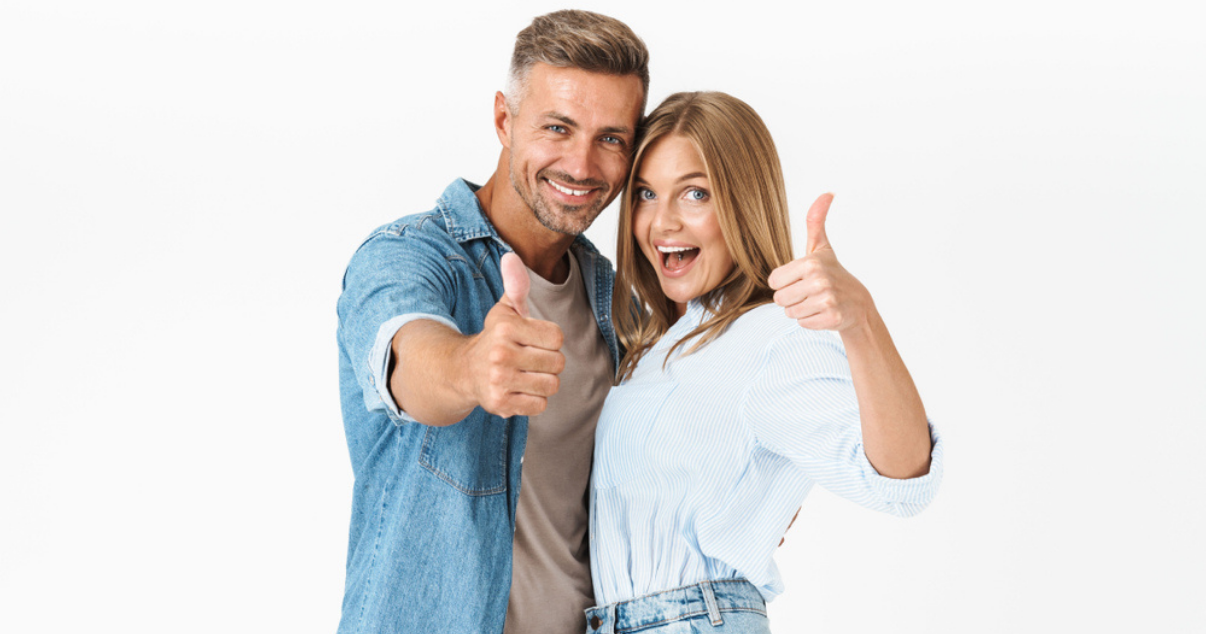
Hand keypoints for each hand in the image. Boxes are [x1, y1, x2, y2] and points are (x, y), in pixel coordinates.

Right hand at [463, 253, 565, 417]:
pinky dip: (534, 400)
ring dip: (543, 382)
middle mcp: (500, 354)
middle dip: (548, 362)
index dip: (549, 340)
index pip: (557, 338)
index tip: (532, 340)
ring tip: (524, 375)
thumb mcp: (505, 310)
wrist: (464, 371)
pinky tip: (518, 390)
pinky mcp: (500, 404)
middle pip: (558, 363)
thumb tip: (511, 257)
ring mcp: (499, 381)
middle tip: (529, 359)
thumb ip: (516, 285)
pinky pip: (540, 405)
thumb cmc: (495, 338)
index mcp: (506, 328)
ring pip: (551, 385)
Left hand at [768, 194, 872, 331]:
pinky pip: (803, 323)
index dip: (785, 283)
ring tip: (817, 302)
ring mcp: (827, 300)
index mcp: (811, 263)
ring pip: (790, 313)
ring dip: (801, 310)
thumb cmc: (833, 273)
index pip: (774, 281)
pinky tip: (824, 313)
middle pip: (780, 299)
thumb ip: (816, 221)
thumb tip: (827, 192)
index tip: (802, 279)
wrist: (858, 304)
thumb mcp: (822, 248)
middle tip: (810, 293)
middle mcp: (819, 281)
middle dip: (792, 299)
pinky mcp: (832, 318)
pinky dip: (811, 321)